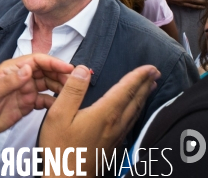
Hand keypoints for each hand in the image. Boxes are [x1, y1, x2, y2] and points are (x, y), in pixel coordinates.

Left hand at [0, 54, 73, 135]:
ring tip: (74, 92)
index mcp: (12, 69)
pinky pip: (46, 100)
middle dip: (62, 74)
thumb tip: (28, 69)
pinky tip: (64, 105)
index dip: (53, 62)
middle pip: (46, 71)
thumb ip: (9, 82)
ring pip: (49, 84)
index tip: (69, 67)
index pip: (37, 60)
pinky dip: (56, 101)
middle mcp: (21, 77)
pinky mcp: (28, 103)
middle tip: (77, 81)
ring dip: (61, 86)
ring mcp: (26, 90)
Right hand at [39, 65, 159, 176]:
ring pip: (135, 113)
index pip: (125, 90)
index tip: (150, 67)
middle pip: (134, 101)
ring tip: (150, 87)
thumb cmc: (60, 147)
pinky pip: (130, 123)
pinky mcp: (113, 145)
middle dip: (145, 84)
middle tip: (155, 73)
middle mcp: (114, 124)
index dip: (138, 77)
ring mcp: (115, 136)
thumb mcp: (58, 115)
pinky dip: (136, 111)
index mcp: (103, 114)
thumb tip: (83, 69)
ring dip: (143, 97)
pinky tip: (133, 112)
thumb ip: (72, 91)